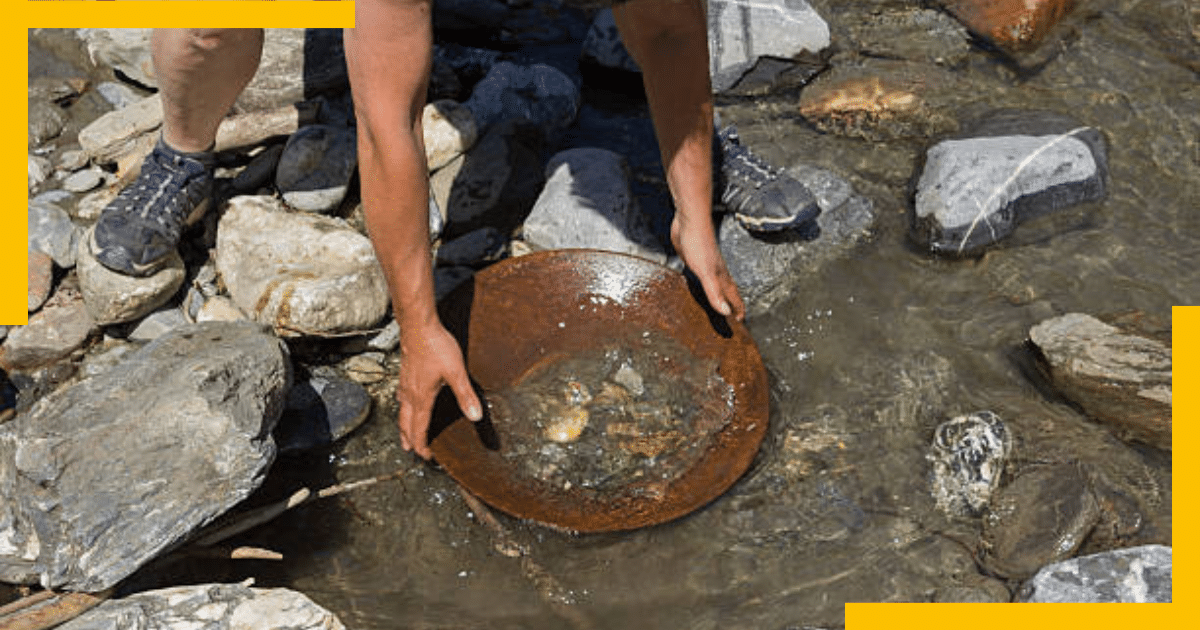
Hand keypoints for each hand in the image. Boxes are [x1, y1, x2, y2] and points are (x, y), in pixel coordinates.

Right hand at [395, 320, 482, 459]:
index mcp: (421, 398)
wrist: (418, 326)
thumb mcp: (456, 372)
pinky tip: (405, 402)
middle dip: (409, 439)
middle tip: (411, 451)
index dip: (422, 445)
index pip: (419, 428)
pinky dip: (403, 408)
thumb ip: (465, 395)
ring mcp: (405, 383)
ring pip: (401, 411)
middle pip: (406, 423)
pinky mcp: (405, 373)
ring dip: (404, 425)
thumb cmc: (435, 347)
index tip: (426, 456)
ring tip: (405, 433)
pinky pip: (401, 397)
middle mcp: (409, 393)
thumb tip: (475, 416)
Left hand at [671, 212, 745, 321]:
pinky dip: (704, 284)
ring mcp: (706, 265)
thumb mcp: (706, 273)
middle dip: (731, 303)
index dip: (737, 308)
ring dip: (719, 293)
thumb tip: (725, 312)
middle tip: (733, 314)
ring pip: (716, 283)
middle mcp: (716, 271)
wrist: (689, 222)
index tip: (741, 320)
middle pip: (727, 290)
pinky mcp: (694, 259)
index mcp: (721, 276)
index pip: (733, 296)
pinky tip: (699, 282)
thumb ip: (715, 292)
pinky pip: (702, 276)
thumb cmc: (698, 244)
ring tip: (719, 302)